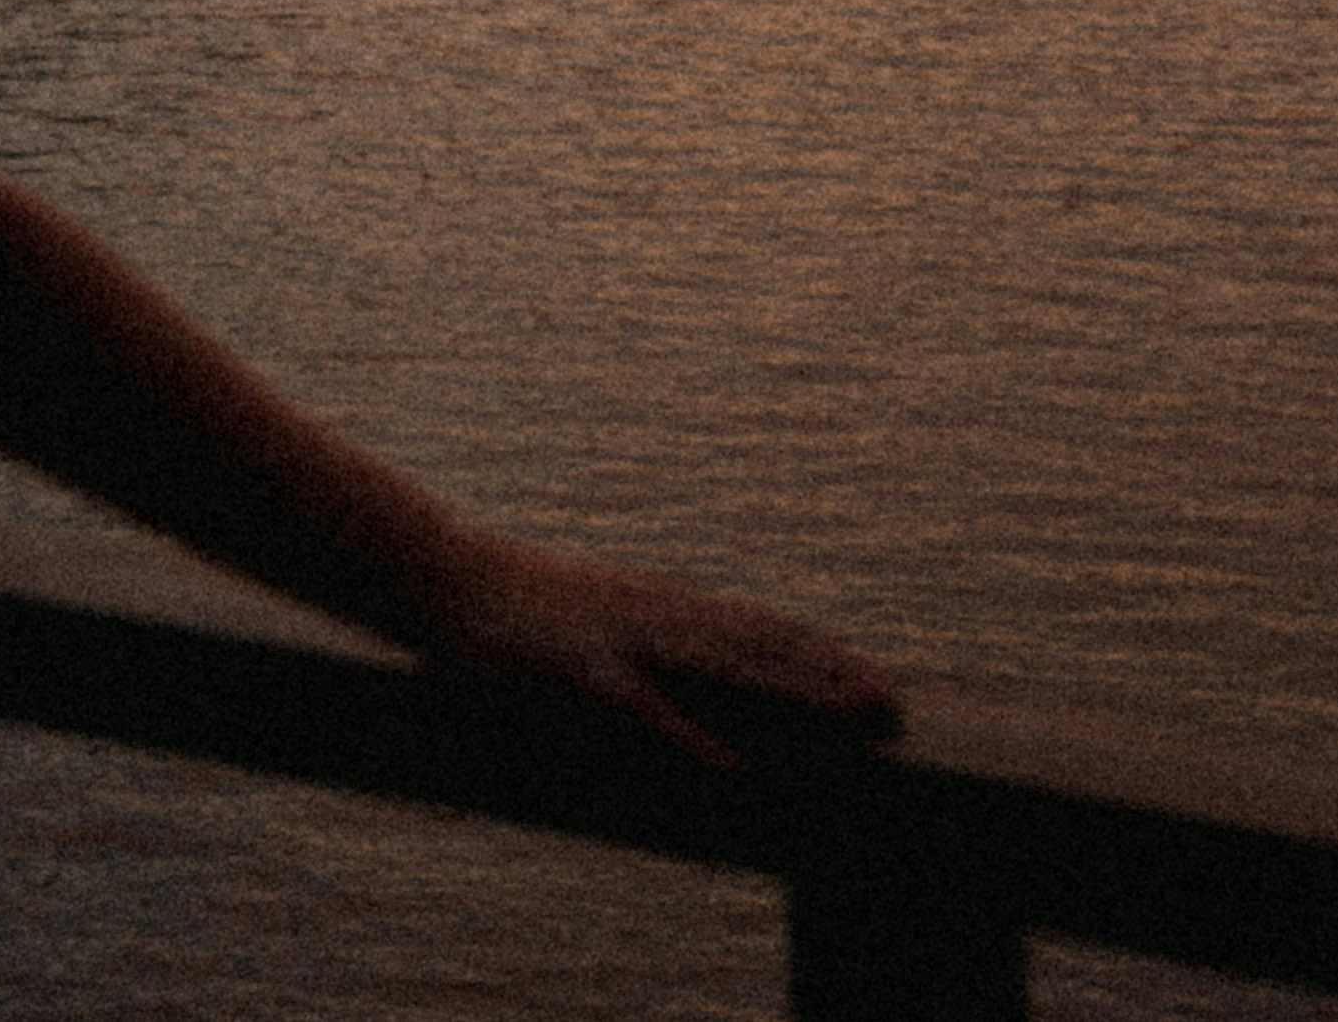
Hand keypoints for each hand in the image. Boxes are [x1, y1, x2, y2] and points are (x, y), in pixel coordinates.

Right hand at [425, 535, 899, 769]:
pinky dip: (695, 738)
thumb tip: (679, 668)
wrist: (443, 571)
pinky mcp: (584, 674)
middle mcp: (656, 613)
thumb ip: (640, 636)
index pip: (757, 623)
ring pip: (728, 668)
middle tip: (894, 702)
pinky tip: (736, 766)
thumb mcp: (591, 614)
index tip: (872, 672)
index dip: (817, 648)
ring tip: (852, 713)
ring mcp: (624, 641)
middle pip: (761, 643)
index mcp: (659, 602)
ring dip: (794, 692)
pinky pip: (649, 713)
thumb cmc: (514, 601)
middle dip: (829, 673)